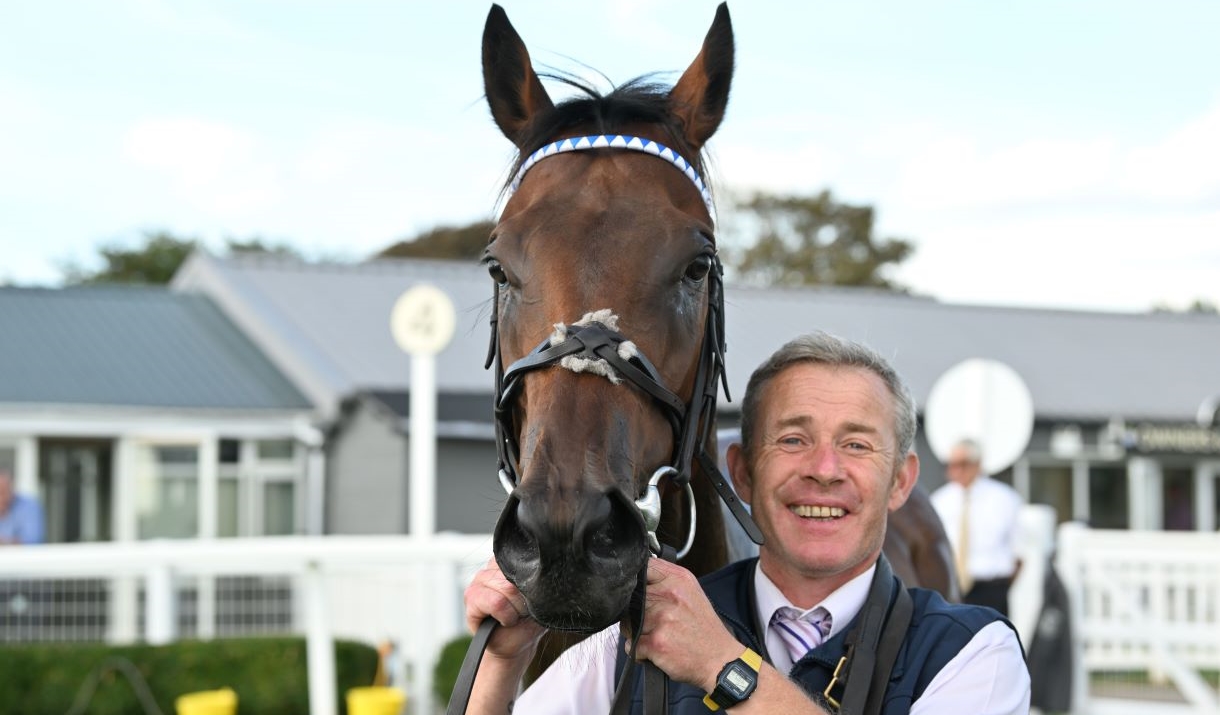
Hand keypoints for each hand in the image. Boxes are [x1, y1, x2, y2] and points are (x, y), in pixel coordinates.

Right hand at [463, 558, 545, 660]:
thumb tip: (539, 575)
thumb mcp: (539, 600)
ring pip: (507, 588)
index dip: (531, 585)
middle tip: (521, 611)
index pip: (524, 563)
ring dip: (516, 609)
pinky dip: (506, 616)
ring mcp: (480, 578)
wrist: (515, 645)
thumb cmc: (528, 621)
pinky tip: (503, 620)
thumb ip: (538, 583)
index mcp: (510, 563)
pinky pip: (496, 603)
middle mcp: (493, 566)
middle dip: (524, 600)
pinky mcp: (471, 596)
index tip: (530, 599)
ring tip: (513, 616)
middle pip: (517, 578)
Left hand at [627, 557, 744, 691]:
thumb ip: (665, 581)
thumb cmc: (703, 629)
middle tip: (655, 623)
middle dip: (636, 613)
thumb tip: (638, 577)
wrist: (719, 660)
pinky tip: (656, 651)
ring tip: (658, 636)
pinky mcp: (656, 642)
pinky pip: (631, 646)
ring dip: (636, 634)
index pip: (643, 568)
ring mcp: (661, 618)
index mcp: (678, 579)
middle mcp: (669, 595)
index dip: (636, 583)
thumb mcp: (691, 592)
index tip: (641, 593)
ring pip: (627, 624)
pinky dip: (640, 653)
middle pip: (631, 599)